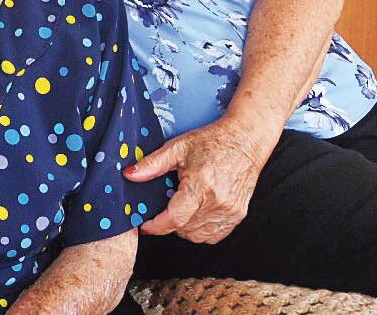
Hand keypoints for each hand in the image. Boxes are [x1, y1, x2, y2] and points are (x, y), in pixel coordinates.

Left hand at [122, 116, 276, 243]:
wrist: (245, 140)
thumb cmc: (213, 141)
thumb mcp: (178, 147)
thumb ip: (152, 164)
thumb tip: (130, 175)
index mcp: (201, 186)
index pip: (174, 219)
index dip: (156, 226)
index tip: (146, 225)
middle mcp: (218, 202)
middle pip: (184, 229)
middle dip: (169, 222)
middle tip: (166, 204)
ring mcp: (230, 211)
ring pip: (198, 235)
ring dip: (185, 227)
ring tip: (183, 206)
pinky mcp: (238, 215)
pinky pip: (213, 235)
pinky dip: (201, 229)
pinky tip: (197, 212)